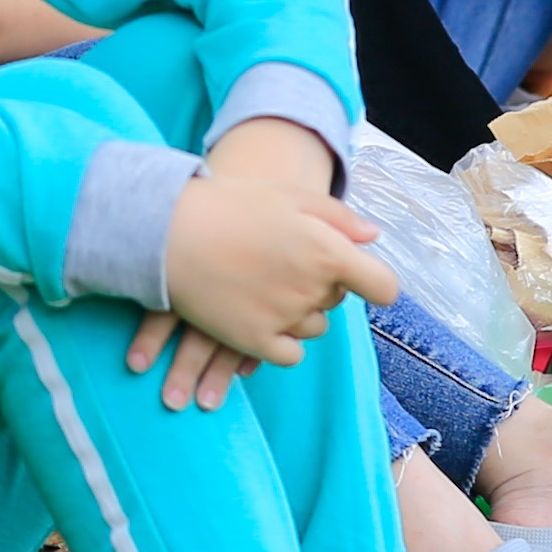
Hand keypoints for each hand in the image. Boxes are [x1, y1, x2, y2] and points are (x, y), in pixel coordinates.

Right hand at [134, 172, 395, 406]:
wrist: (168, 230)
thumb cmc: (233, 204)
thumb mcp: (292, 197)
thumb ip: (339, 218)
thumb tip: (371, 237)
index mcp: (330, 253)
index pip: (383, 287)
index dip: (377, 284)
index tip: (366, 282)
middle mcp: (313, 290)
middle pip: (338, 300)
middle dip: (323, 284)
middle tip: (287, 261)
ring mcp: (283, 318)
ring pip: (313, 327)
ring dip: (300, 311)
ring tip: (266, 284)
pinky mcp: (253, 341)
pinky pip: (287, 354)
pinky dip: (282, 341)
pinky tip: (262, 319)